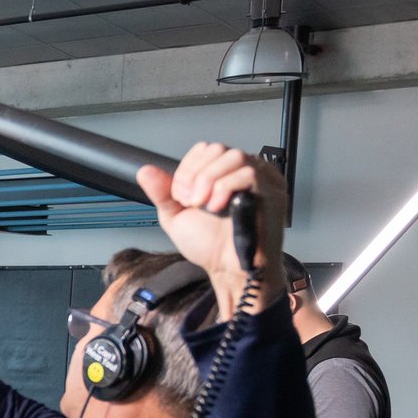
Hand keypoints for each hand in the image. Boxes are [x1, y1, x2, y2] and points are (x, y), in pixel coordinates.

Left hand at [134, 143, 288, 317]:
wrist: (228, 269)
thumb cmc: (210, 246)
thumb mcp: (176, 216)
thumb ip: (162, 192)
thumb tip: (145, 171)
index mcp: (223, 174)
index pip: (205, 149)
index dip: (188, 168)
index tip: (182, 196)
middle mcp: (243, 173)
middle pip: (218, 148)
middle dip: (196, 174)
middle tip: (192, 202)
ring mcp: (261, 180)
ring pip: (235, 156)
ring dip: (210, 180)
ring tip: (206, 206)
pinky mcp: (272, 192)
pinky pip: (249, 173)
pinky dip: (225, 188)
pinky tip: (218, 207)